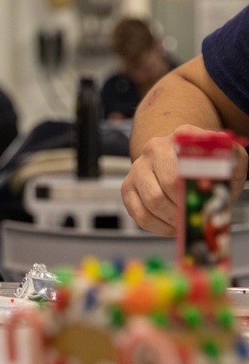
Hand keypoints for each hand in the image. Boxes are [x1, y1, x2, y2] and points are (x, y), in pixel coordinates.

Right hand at [121, 124, 247, 235]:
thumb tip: (227, 163)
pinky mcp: (128, 187)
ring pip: (151, 203)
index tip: (203, 204)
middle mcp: (154, 149)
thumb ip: (235, 158)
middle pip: (164, 189)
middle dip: (182, 210)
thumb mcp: (230, 160)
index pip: (182, 169)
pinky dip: (158, 227)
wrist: (184, 163)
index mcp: (180, 137)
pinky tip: (172, 225)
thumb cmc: (209, 167)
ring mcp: (137, 168)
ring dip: (171, 220)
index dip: (192, 193)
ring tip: (185, 223)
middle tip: (195, 218)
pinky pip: (139, 214)